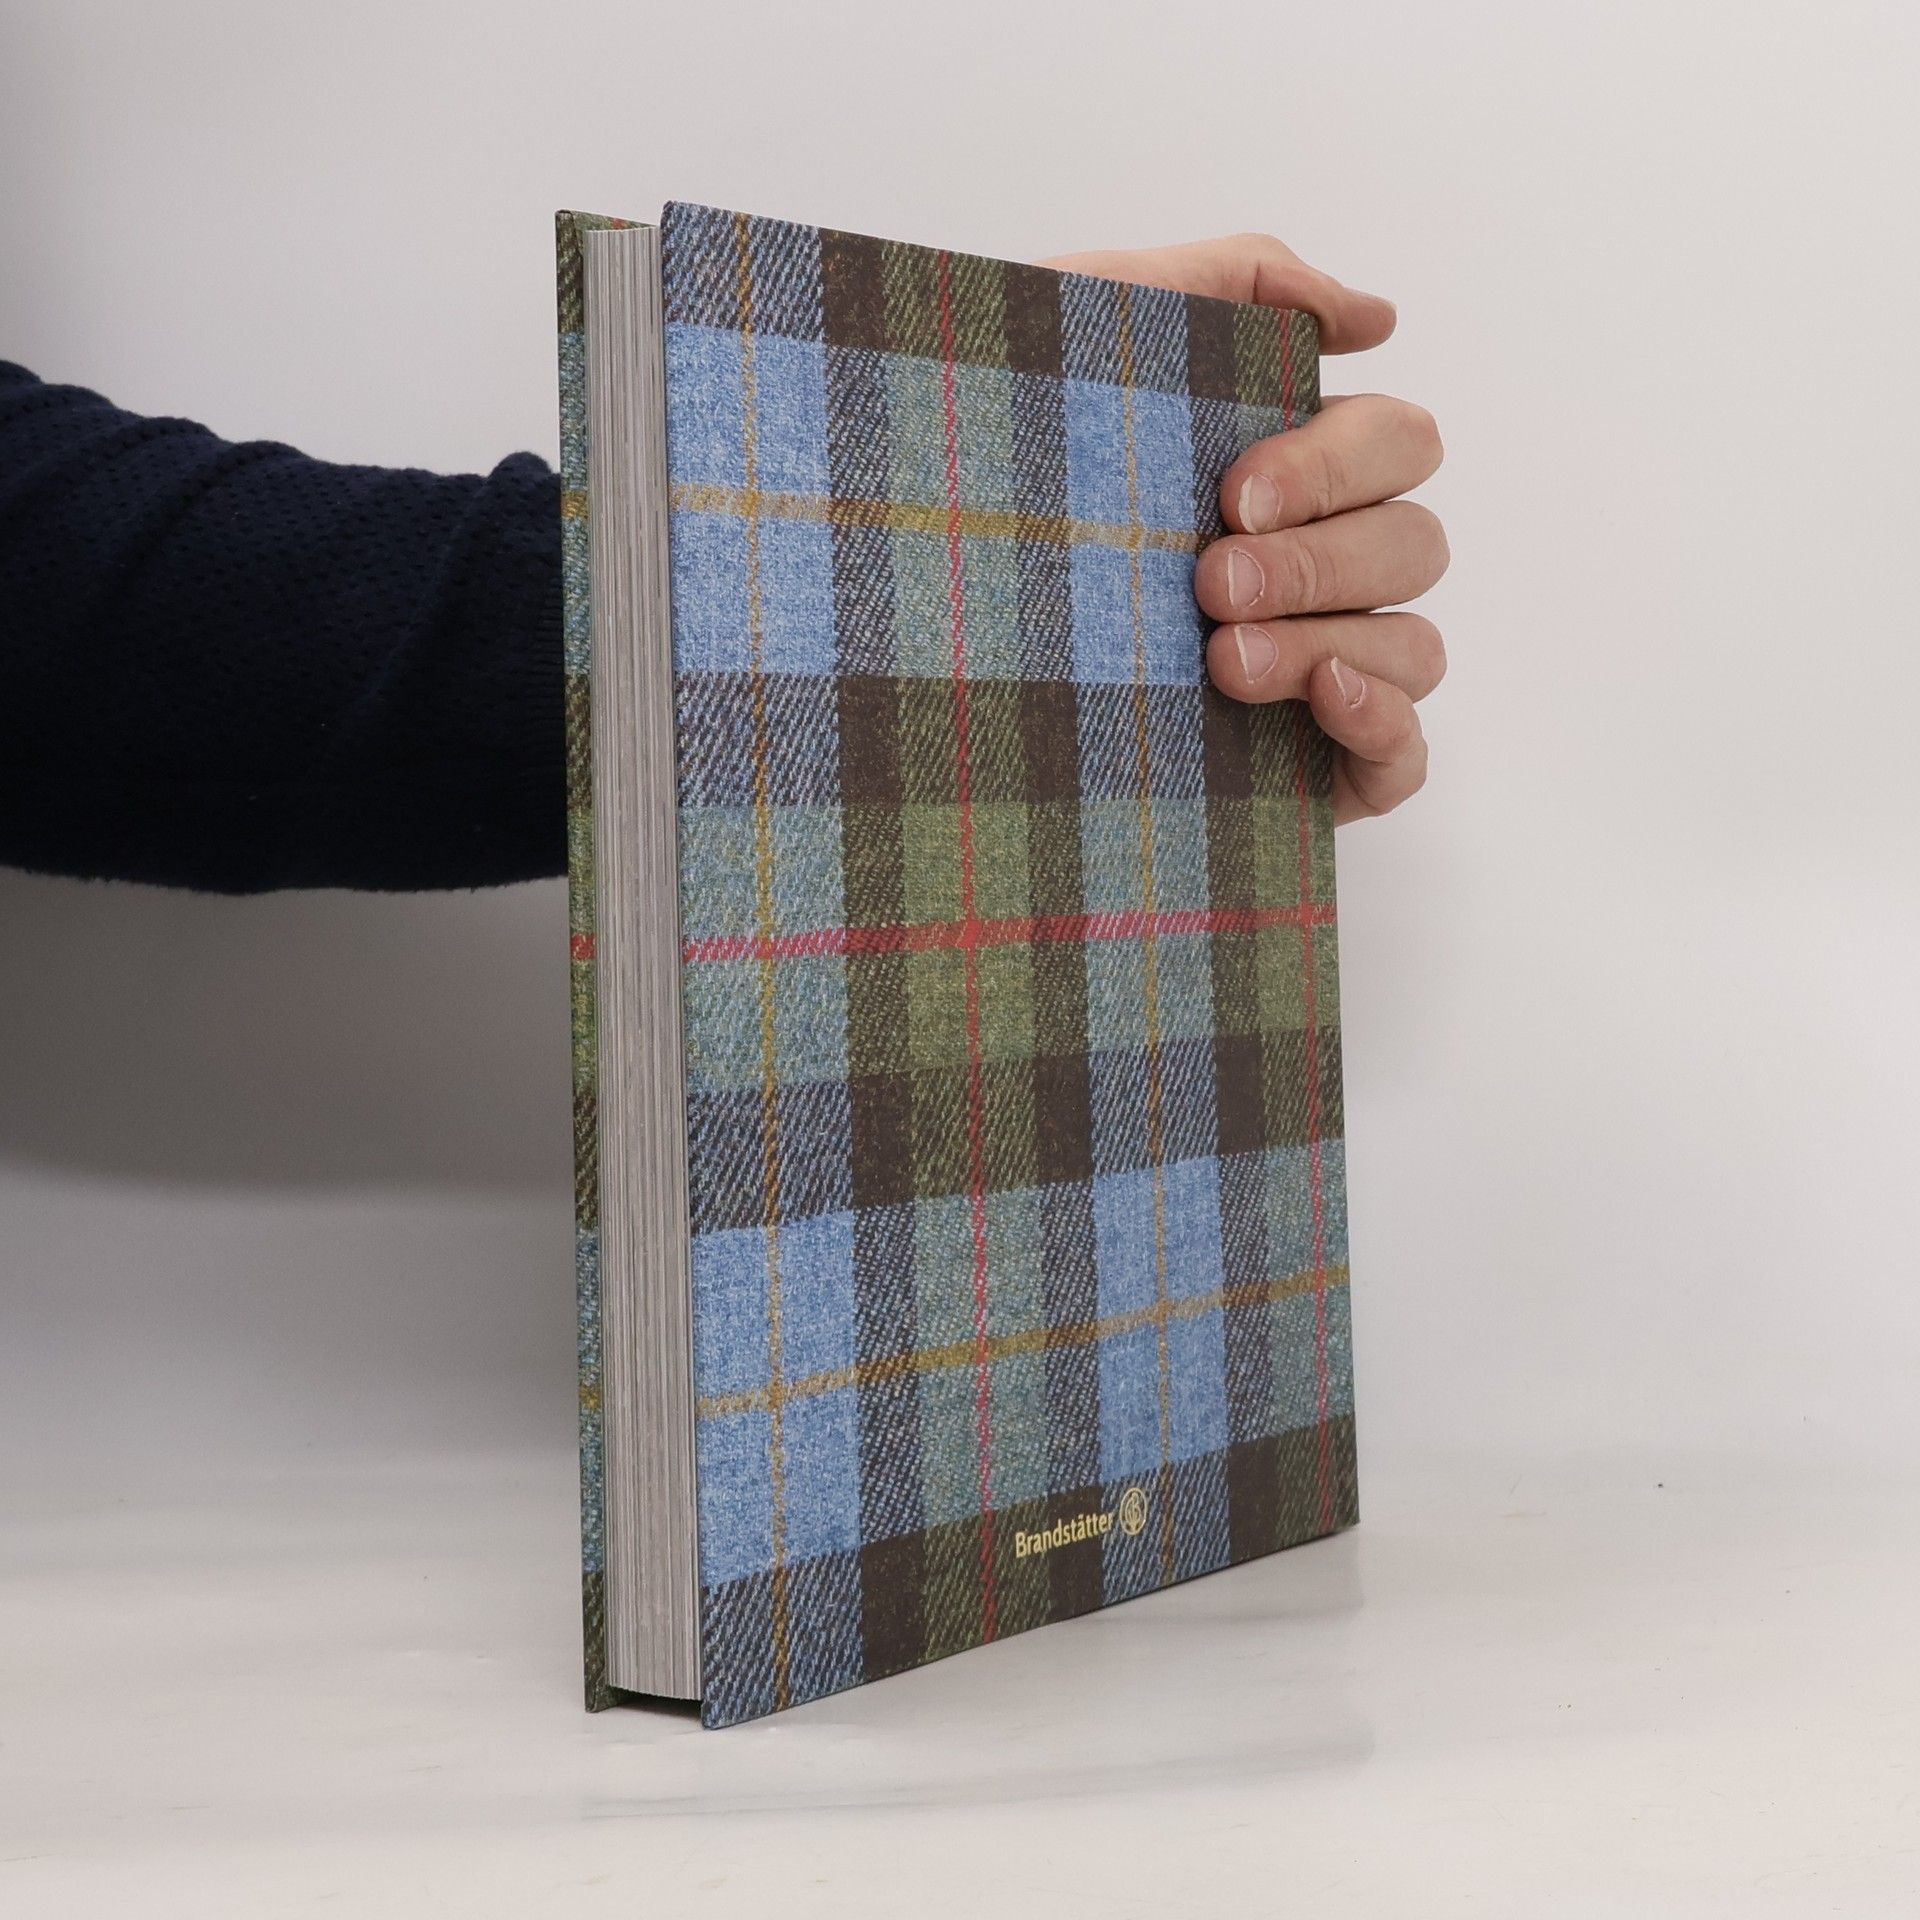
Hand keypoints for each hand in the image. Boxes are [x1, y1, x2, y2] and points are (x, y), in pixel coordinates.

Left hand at [1039, 235, 1446, 822]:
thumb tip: (1377, 317)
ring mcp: (1315, 675)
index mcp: (1284, 476)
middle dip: (1320, 561)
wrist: (898, 615)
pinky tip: (1322, 696)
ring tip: (1219, 662)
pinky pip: (1404, 756)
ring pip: (1415, 646)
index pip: (1395, 445)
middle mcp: (1313, 574)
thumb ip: (1226, 285)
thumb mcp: (1079, 330)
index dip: (1340, 463)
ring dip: (1333, 640)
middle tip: (1207, 583)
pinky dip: (1385, 723)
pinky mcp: (1305, 772)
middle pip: (1413, 545)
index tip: (1232, 495)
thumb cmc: (982, 469)